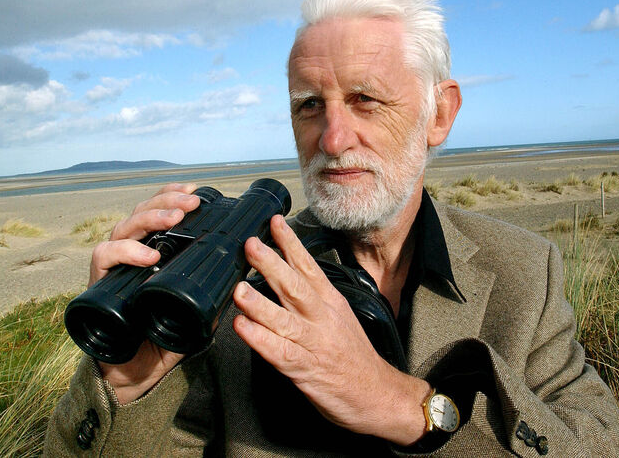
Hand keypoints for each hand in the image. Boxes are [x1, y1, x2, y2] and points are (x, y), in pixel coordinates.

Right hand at [88, 183, 200, 403]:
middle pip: (141, 213)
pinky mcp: (98, 284)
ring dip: (150, 218)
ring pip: (124, 228)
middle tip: (191, 204)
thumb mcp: (192, 309)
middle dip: (167, 203)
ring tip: (175, 219)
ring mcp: (113, 267)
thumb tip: (238, 275)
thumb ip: (209, 291)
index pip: (157, 213)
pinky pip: (105, 257)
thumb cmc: (161, 337)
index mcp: (151, 252)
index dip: (172, 197)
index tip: (195, 192)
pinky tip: (149, 255)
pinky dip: (126, 252)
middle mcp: (129, 254)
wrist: (134, 373)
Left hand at [232, 215, 430, 444]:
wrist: (379, 395)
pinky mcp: (304, 370)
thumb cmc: (355, 357)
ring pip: (284, 319)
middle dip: (272, 264)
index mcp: (331, 303)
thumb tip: (287, 280)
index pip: (309, 267)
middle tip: (251, 244)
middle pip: (295, 286)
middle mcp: (322, 318)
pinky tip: (242, 328)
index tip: (274, 223)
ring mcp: (313, 343)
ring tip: (239, 288)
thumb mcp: (340, 318)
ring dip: (260, 303)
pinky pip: (279, 353)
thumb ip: (315, 300)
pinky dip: (260, 339)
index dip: (291, 244)